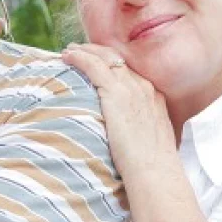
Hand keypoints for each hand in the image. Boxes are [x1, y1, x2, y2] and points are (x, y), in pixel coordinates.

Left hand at [61, 44, 178, 179]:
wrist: (155, 171)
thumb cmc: (150, 166)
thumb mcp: (148, 139)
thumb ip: (137, 128)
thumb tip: (124, 134)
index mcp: (153, 96)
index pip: (128, 70)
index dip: (110, 63)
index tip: (96, 61)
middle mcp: (144, 87)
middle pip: (117, 60)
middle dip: (96, 52)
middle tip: (79, 50)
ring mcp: (131, 88)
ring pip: (104, 58)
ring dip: (85, 52)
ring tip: (69, 51)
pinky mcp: (116, 93)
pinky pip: (94, 66)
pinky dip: (79, 58)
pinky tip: (67, 57)